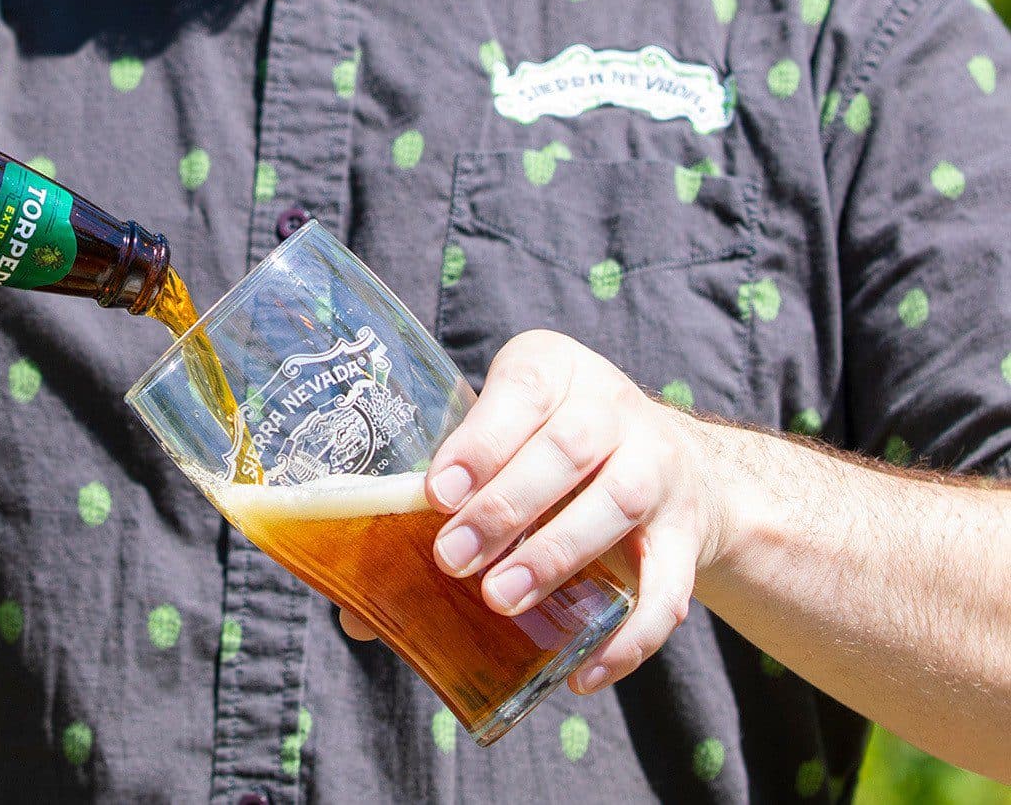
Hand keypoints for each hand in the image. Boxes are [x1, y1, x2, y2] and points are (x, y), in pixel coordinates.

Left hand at [336, 329, 728, 694]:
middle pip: (568, 449)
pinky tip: (582, 671)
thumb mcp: (498, 445)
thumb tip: (354, 611)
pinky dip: (629, 635)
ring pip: (616, 505)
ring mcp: (659, 468)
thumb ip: (436, 507)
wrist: (671, 463)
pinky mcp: (689, 533)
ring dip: (555, 554)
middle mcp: (614, 409)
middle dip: (506, 506)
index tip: (438, 491)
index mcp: (554, 372)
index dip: (482, 441)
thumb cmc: (546, 454)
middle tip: (452, 557)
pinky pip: (669, 586)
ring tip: (500, 598)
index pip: (523, 392)